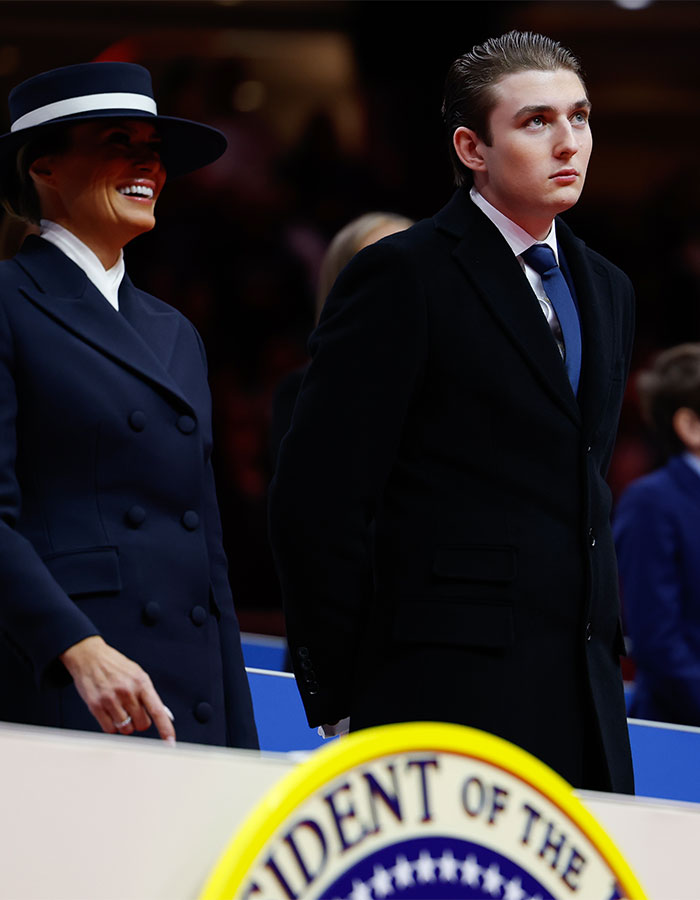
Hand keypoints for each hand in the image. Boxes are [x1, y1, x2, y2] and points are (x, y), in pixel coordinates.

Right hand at [59, 636, 175, 742]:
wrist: (89, 657)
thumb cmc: (114, 665)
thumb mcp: (137, 674)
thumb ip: (148, 694)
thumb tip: (162, 714)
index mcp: (141, 682)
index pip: (157, 710)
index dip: (165, 728)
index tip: (170, 741)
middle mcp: (127, 692)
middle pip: (142, 724)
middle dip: (140, 721)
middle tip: (133, 711)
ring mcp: (111, 700)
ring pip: (126, 729)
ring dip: (125, 724)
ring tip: (120, 709)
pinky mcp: (96, 706)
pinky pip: (109, 729)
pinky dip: (112, 726)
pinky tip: (110, 713)